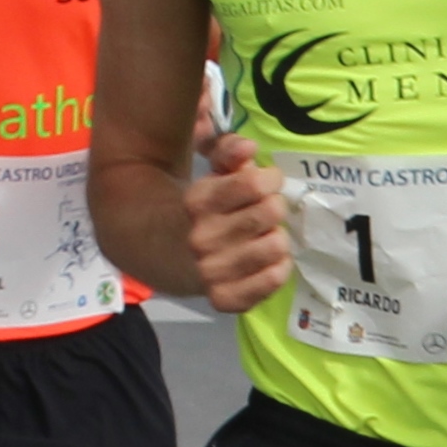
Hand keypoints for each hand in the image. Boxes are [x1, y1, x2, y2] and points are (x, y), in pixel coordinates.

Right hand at [182, 128, 289, 314]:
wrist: (169, 252)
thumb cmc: (206, 207)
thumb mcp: (213, 171)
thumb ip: (229, 150)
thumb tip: (248, 148)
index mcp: (197, 202)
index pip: (254, 183)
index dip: (270, 179)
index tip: (267, 182)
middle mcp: (201, 238)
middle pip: (271, 212)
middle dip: (274, 207)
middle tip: (265, 212)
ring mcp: (211, 271)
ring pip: (276, 246)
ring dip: (277, 238)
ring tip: (264, 237)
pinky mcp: (223, 298)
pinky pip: (272, 280)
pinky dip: (277, 269)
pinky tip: (267, 262)